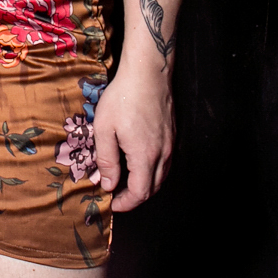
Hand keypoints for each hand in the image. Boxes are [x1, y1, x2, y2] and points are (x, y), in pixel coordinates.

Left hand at [90, 60, 174, 210]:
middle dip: (135, 197)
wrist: (148, 73)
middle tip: (117, 195)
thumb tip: (108, 184)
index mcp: (144, 156)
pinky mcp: (172, 135)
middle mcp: (162, 154)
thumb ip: (106, 160)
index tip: (113, 204)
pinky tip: (139, 164)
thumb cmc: (123, 97)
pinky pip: (165, 162)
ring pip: (161, 176)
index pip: (140, 192)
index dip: (126, 203)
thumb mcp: (104, 129)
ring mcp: (170, 144)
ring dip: (145, 185)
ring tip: (126, 182)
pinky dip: (153, 171)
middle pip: (153, 188)